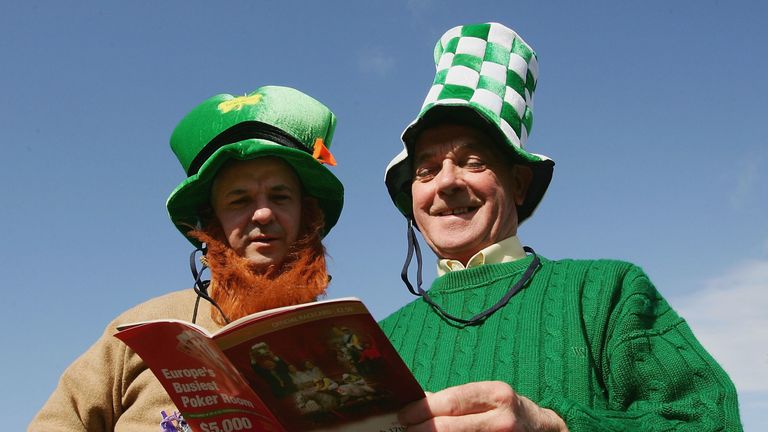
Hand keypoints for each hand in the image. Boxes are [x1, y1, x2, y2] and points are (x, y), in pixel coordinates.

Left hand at [398, 381, 567, 431]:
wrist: (544, 431)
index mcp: (496, 395)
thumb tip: (421, 401)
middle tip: (406, 429)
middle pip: (448, 428)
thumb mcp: (490, 396)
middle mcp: (501, 419)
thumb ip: (458, 399)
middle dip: (420, 429)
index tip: (405, 414)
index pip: (451, 401)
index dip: (422, 409)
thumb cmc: (510, 410)